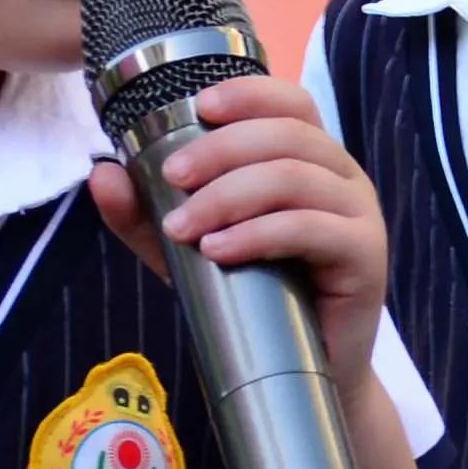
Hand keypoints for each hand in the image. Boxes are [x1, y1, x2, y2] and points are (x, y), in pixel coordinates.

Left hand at [91, 75, 392, 369]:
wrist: (312, 374)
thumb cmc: (259, 300)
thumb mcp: (189, 248)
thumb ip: (147, 213)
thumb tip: (101, 172)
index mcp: (310, 159)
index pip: (291, 103)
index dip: (249, 94)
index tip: (198, 106)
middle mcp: (342, 177)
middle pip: (288, 135)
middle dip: (222, 150)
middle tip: (173, 178)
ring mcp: (360, 215)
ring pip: (296, 178)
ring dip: (231, 196)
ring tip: (185, 228)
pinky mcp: (366, 257)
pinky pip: (312, 228)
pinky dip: (260, 233)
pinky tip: (220, 251)